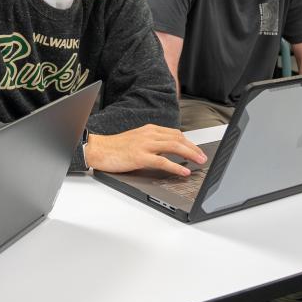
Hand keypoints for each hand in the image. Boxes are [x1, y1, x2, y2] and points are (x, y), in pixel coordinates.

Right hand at [85, 124, 205, 175]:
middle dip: (193, 148)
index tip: (196, 150)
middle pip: (178, 138)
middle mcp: (149, 134)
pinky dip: (176, 166)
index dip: (189, 142)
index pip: (175, 133)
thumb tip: (167, 151)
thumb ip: (152, 142)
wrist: (98, 149)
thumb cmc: (115, 147)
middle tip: (202, 156)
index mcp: (149, 129)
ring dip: (190, 154)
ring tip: (199, 161)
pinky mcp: (140, 157)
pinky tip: (183, 171)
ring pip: (174, 147)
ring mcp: (145, 145)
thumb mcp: (137, 139)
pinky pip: (163, 161)